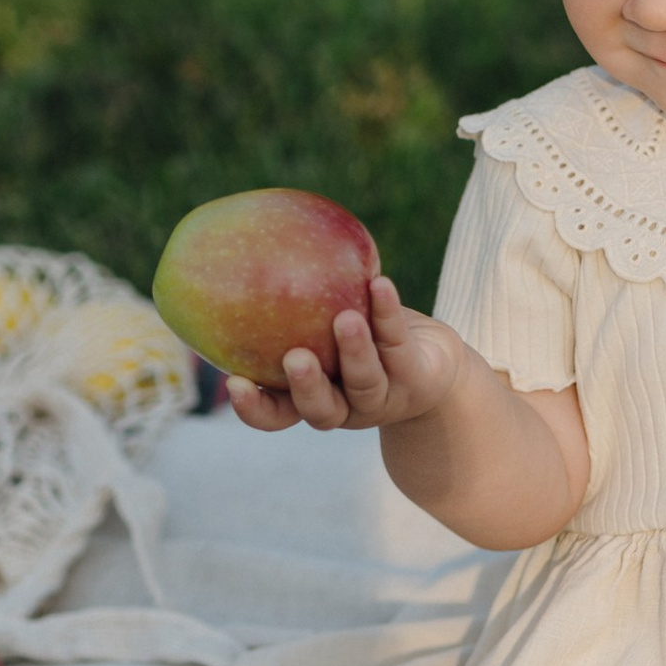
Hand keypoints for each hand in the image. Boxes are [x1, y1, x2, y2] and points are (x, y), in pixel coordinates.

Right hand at [225, 278, 465, 435]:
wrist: (430, 364)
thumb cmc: (360, 337)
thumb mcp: (321, 324)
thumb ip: (289, 304)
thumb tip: (242, 252)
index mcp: (312, 398)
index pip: (276, 413)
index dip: (254, 406)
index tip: (234, 381)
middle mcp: (345, 406)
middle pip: (321, 409)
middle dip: (306, 386)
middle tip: (295, 358)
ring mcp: (383, 398)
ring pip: (365, 381)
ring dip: (355, 350)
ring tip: (346, 318)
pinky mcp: (416, 380)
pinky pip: (398, 344)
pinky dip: (388, 313)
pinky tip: (380, 285)